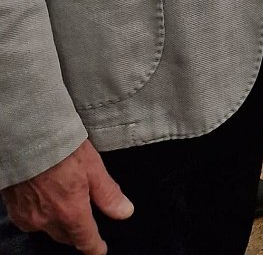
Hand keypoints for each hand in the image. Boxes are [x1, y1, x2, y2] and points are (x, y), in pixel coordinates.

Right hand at [1, 140, 133, 254]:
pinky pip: (32, 223)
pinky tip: (47, 201)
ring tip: (67, 205)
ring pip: (49, 230)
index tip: (100, 250)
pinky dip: (42, 217)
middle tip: (86, 221)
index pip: (86, 240)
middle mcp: (48, 221)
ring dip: (60, 224)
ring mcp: (29, 218)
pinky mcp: (15, 212)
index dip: (95, 247)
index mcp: (71, 212)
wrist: (28, 141)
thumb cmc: (63, 150)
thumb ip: (108, 194)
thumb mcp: (94, 168)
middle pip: (67, 236)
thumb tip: (125, 212)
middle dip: (78, 232)